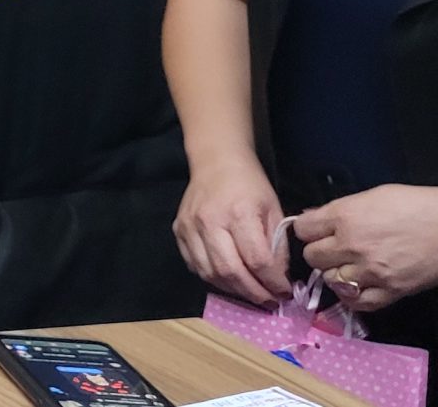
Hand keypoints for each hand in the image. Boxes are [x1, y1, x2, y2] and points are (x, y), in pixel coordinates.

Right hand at [175, 157, 289, 303]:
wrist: (216, 162)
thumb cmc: (250, 184)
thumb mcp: (274, 209)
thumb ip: (277, 245)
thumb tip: (278, 278)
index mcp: (239, 214)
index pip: (257, 260)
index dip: (273, 282)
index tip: (285, 292)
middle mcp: (210, 222)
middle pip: (230, 271)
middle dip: (253, 292)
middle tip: (269, 300)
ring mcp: (189, 228)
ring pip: (210, 273)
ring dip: (233, 289)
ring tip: (250, 292)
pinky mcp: (178, 231)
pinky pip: (194, 265)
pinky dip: (213, 278)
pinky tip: (228, 278)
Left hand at [295, 185, 437, 311]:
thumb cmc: (415, 206)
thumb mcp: (373, 196)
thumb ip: (339, 208)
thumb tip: (312, 215)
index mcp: (346, 217)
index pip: (302, 229)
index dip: (309, 229)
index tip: (318, 231)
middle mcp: (352, 245)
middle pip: (312, 256)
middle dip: (321, 252)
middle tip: (335, 249)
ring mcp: (370, 271)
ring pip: (330, 280)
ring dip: (336, 273)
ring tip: (350, 266)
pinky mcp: (389, 291)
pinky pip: (356, 302)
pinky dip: (352, 296)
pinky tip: (357, 287)